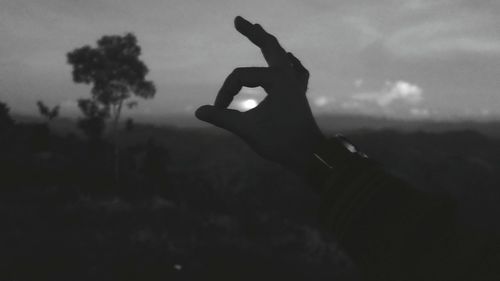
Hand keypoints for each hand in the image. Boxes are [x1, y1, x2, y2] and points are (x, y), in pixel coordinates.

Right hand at [196, 16, 324, 176]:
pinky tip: (288, 60)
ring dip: (269, 44)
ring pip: (282, 56)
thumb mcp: (247, 129)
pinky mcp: (299, 94)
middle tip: (239, 20)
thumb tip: (198, 111)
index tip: (219, 109)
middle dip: (253, 33)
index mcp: (277, 79)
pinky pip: (296, 71)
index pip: (240, 77)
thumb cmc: (280, 141)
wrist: (309, 155)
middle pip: (269, 46)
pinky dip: (289, 63)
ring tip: (260, 31)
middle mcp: (288, 76)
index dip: (225, 92)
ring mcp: (296, 84)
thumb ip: (222, 117)